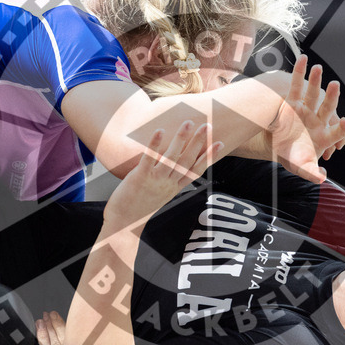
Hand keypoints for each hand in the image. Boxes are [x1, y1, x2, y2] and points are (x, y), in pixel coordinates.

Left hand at [104, 121, 222, 231]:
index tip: (220, 143)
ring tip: (188, 122)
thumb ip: (169, 180)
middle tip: (207, 125)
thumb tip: (174, 166)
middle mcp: (168, 183)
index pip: (196, 170)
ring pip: (172, 158)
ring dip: (181, 139)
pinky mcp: (140, 177)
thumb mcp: (161, 194)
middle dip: (198, 142)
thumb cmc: (139, 206)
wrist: (123, 222)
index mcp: (175, 187)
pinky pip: (149, 159)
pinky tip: (160, 131)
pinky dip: (155, 144)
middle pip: (187, 160)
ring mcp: (155, 180)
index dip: (209, 156)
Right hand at [267, 55, 344, 182]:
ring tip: (318, 69)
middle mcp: (318, 120)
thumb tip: (321, 177)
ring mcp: (306, 110)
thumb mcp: (301, 167)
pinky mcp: (293, 103)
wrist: (277, 147)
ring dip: (316, 81)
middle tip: (335, 86)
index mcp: (324, 136)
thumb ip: (311, 172)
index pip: (337, 132)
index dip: (342, 128)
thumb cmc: (293, 157)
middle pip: (327, 108)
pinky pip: (296, 87)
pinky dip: (299, 74)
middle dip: (331, 97)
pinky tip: (304, 60)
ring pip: (313, 94)